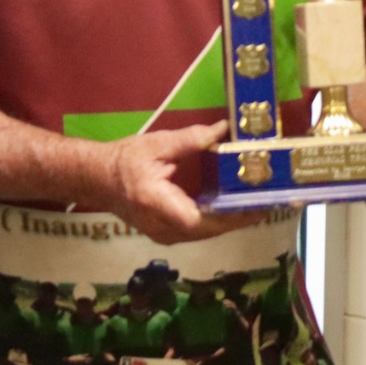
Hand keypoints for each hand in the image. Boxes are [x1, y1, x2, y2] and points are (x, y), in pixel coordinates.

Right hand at [105, 122, 263, 242]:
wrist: (97, 180)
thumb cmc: (123, 160)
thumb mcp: (156, 144)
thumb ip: (191, 139)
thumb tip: (223, 130)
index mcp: (156, 202)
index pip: (197, 218)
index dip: (228, 216)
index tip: (255, 204)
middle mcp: (161, 226)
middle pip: (208, 230)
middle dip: (238, 218)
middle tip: (268, 201)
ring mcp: (164, 234)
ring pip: (205, 233)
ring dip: (231, 221)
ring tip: (258, 203)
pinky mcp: (168, 233)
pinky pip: (199, 231)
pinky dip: (219, 221)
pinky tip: (235, 207)